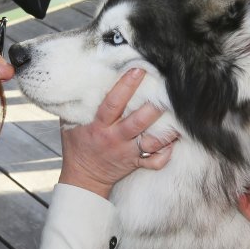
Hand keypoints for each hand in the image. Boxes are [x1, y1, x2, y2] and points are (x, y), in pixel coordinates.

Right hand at [59, 69, 175, 197]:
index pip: (113, 103)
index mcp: (99, 126)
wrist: (82, 178)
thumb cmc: (77, 146)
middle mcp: (115, 138)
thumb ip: (78, 104)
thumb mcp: (70, 123)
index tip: (138, 70)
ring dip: (167, 129)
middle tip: (167, 91)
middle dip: (153, 107)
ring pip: (152, 141)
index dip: (126, 86)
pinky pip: (156, 161)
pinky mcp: (136, 163)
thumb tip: (82, 77)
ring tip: (179, 114)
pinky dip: (167, 153)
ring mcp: (128, 152)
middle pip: (138, 122)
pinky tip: (174, 140)